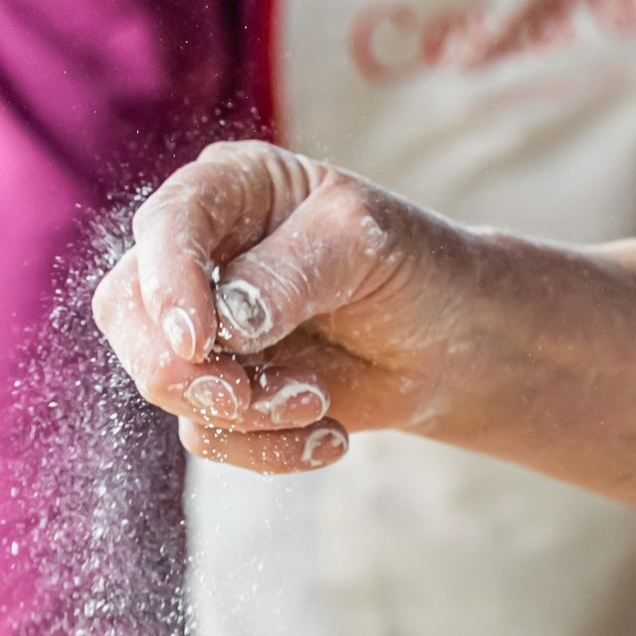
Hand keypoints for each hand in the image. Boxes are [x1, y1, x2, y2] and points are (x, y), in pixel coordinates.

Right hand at [92, 141, 635, 518]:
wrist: (505, 355)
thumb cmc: (463, 288)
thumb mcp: (394, 262)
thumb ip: (309, 268)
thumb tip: (235, 309)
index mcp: (242, 189)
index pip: (162, 227)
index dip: (172, 287)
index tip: (219, 343)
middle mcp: (218, 249)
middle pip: (130, 312)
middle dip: (198, 367)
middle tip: (278, 392)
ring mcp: (219, 321)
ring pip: (160, 383)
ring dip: (239, 415)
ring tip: (326, 413)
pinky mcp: (237, 384)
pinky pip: (201, 432)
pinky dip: (259, 447)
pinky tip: (333, 435)